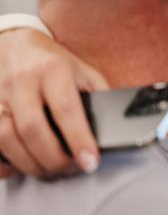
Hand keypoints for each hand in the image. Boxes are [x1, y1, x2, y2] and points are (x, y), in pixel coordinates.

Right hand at [0, 28, 107, 177]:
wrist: (12, 44)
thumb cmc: (52, 62)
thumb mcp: (81, 70)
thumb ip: (97, 95)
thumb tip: (109, 128)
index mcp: (52, 70)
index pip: (66, 110)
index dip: (79, 140)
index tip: (90, 162)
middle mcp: (21, 82)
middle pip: (33, 130)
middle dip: (54, 159)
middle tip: (72, 169)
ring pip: (6, 140)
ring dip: (30, 164)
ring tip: (51, 170)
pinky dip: (3, 163)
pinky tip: (20, 165)